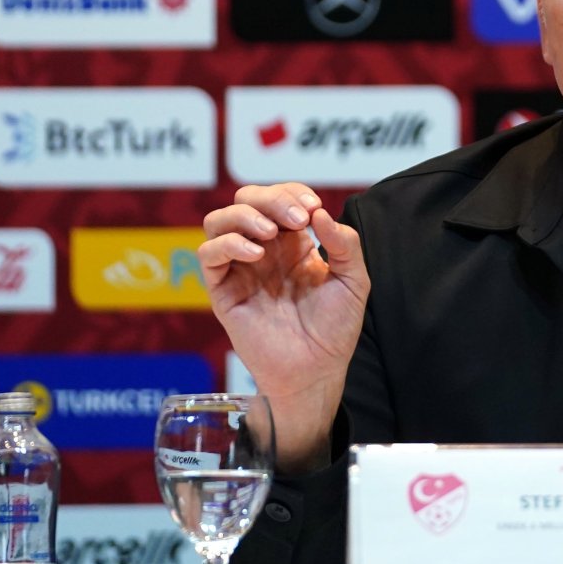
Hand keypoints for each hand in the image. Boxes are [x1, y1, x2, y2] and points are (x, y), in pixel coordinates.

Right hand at [199, 183, 369, 472]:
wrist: (317, 371)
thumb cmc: (335, 329)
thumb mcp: (353, 281)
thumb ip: (345, 244)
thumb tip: (321, 213)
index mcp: (292, 244)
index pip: (279, 198)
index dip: (292, 192)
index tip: (312, 207)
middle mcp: (263, 250)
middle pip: (246, 200)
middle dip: (270, 198)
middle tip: (296, 218)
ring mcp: (240, 269)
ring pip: (219, 220)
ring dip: (244, 216)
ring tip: (270, 233)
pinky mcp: (223, 291)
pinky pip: (208, 255)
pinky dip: (228, 244)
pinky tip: (256, 254)